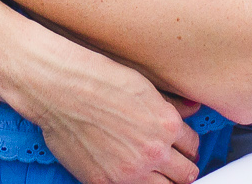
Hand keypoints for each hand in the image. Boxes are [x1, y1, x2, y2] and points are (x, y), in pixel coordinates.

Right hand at [10, 41, 201, 183]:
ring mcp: (129, 172)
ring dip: (161, 179)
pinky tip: (126, 171)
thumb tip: (191, 109)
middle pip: (186, 173)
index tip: (178, 145)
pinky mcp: (104, 182)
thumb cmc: (95, 78)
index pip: (193, 146)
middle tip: (169, 160)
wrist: (58, 87)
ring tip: (150, 169)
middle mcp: (153, 152)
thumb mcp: (141, 84)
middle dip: (180, 165)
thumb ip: (170, 104)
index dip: (185, 144)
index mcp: (166, 125)